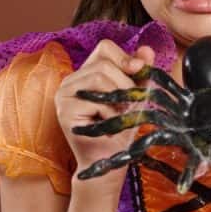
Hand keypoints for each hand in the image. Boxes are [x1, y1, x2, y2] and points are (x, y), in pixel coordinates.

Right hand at [55, 40, 156, 187]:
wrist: (109, 164)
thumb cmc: (120, 132)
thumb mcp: (135, 98)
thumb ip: (139, 74)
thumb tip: (147, 50)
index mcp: (86, 74)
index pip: (104, 47)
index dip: (125, 57)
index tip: (139, 71)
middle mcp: (70, 81)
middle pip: (104, 63)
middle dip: (125, 84)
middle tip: (128, 106)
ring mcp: (63, 95)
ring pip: (99, 77)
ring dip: (119, 99)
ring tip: (118, 116)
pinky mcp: (63, 111)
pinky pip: (96, 100)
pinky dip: (111, 114)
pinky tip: (108, 126)